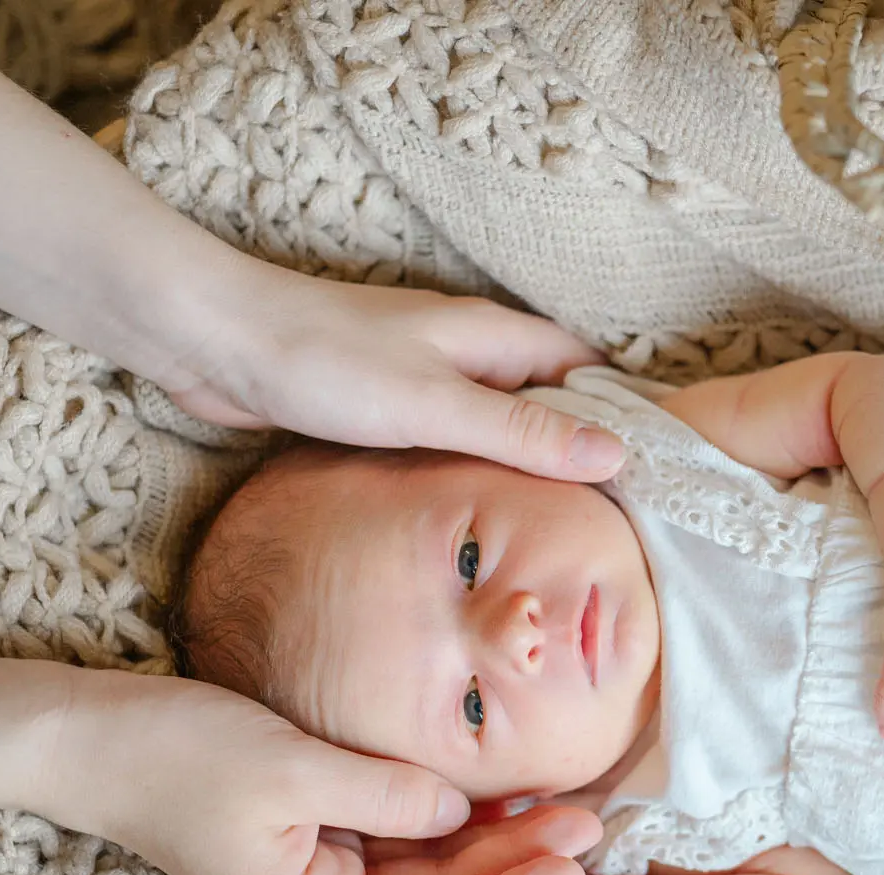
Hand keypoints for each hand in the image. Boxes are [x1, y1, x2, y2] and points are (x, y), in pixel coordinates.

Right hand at [51, 667, 602, 874]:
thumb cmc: (176, 752)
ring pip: (427, 867)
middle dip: (519, 865)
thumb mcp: (292, 767)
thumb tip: (460, 814)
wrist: (89, 734)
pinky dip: (451, 820)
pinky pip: (398, 837)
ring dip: (495, 843)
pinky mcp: (314, 827)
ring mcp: (317, 865)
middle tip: (591, 823)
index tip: (572, 867)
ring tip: (566, 809)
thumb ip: (386, 794)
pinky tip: (503, 797)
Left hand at [166, 266, 627, 480]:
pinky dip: (487, 471)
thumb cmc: (324, 362)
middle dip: (592, 450)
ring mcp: (435, 379)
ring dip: (537, 465)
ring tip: (576, 528)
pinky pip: (463, 440)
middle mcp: (475, 354)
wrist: (215, 341)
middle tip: (632, 521)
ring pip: (509, 425)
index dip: (632, 419)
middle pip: (557, 403)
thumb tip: (617, 456)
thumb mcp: (437, 406)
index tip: (669, 476)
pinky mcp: (395, 407)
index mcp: (499, 338)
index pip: (593, 375)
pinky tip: (492, 513)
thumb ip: (524, 435)